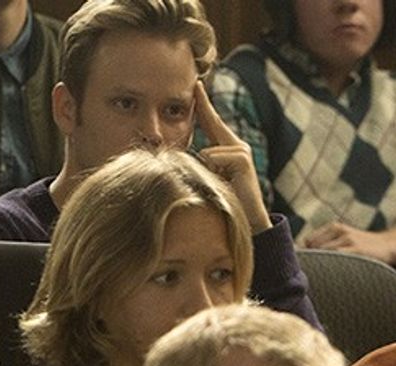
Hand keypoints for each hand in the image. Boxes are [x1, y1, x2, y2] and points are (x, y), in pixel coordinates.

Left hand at [194, 81, 271, 233]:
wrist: (247, 220)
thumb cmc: (223, 201)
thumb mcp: (206, 179)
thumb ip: (198, 165)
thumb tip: (180, 156)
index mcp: (226, 148)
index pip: (212, 122)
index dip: (203, 104)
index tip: (196, 85)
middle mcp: (236, 145)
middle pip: (213, 122)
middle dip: (204, 105)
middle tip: (195, 83)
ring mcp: (242, 152)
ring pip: (207, 151)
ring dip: (205, 170)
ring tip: (218, 183)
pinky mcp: (243, 161)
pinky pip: (213, 158)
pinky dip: (212, 171)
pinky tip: (223, 182)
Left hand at [304, 222, 395, 263]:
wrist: (388, 246)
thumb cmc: (360, 246)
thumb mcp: (342, 238)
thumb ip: (324, 243)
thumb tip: (300, 252)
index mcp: (334, 227)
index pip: (309, 240)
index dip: (306, 252)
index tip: (306, 262)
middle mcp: (340, 230)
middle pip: (314, 247)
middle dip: (312, 258)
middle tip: (313, 269)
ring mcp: (349, 239)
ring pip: (323, 253)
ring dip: (321, 262)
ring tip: (325, 271)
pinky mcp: (357, 249)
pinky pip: (336, 257)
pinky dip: (330, 264)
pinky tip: (333, 270)